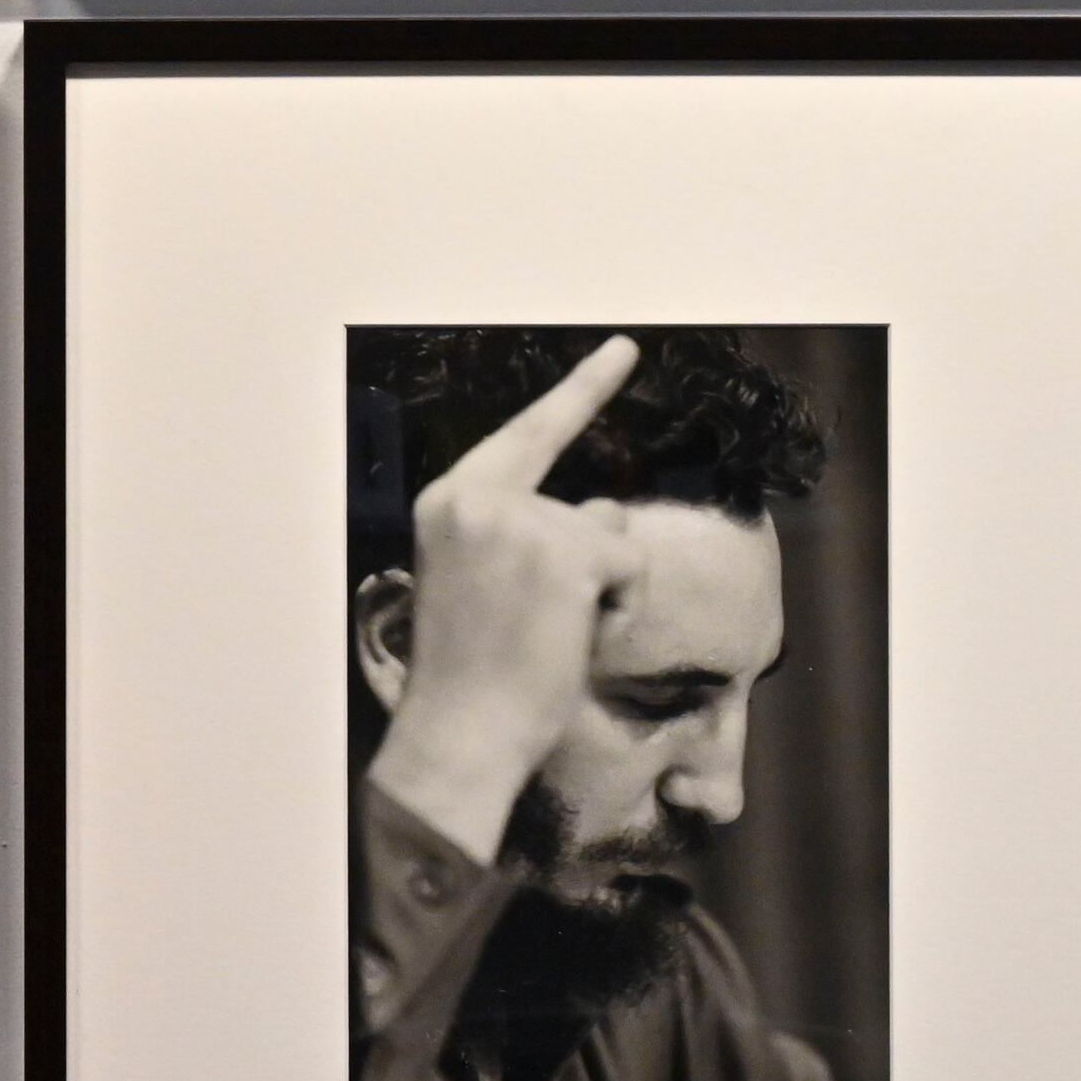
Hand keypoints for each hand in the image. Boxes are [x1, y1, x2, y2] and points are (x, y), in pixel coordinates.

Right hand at [367, 333, 643, 865]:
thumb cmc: (472, 671)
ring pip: (612, 540)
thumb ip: (530, 535)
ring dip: (601, 594)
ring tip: (548, 637)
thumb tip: (609, 518)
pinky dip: (618, 609)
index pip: (527, 434)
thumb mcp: (483, 578)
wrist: (458, 731)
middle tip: (545, 628)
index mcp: (449, 502)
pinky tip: (573, 636)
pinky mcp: (568, 551)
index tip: (625, 349)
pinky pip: (631, 568)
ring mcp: (525, 520)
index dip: (582, 391)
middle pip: (584, 511)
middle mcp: (480, 497)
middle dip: (591, 568)